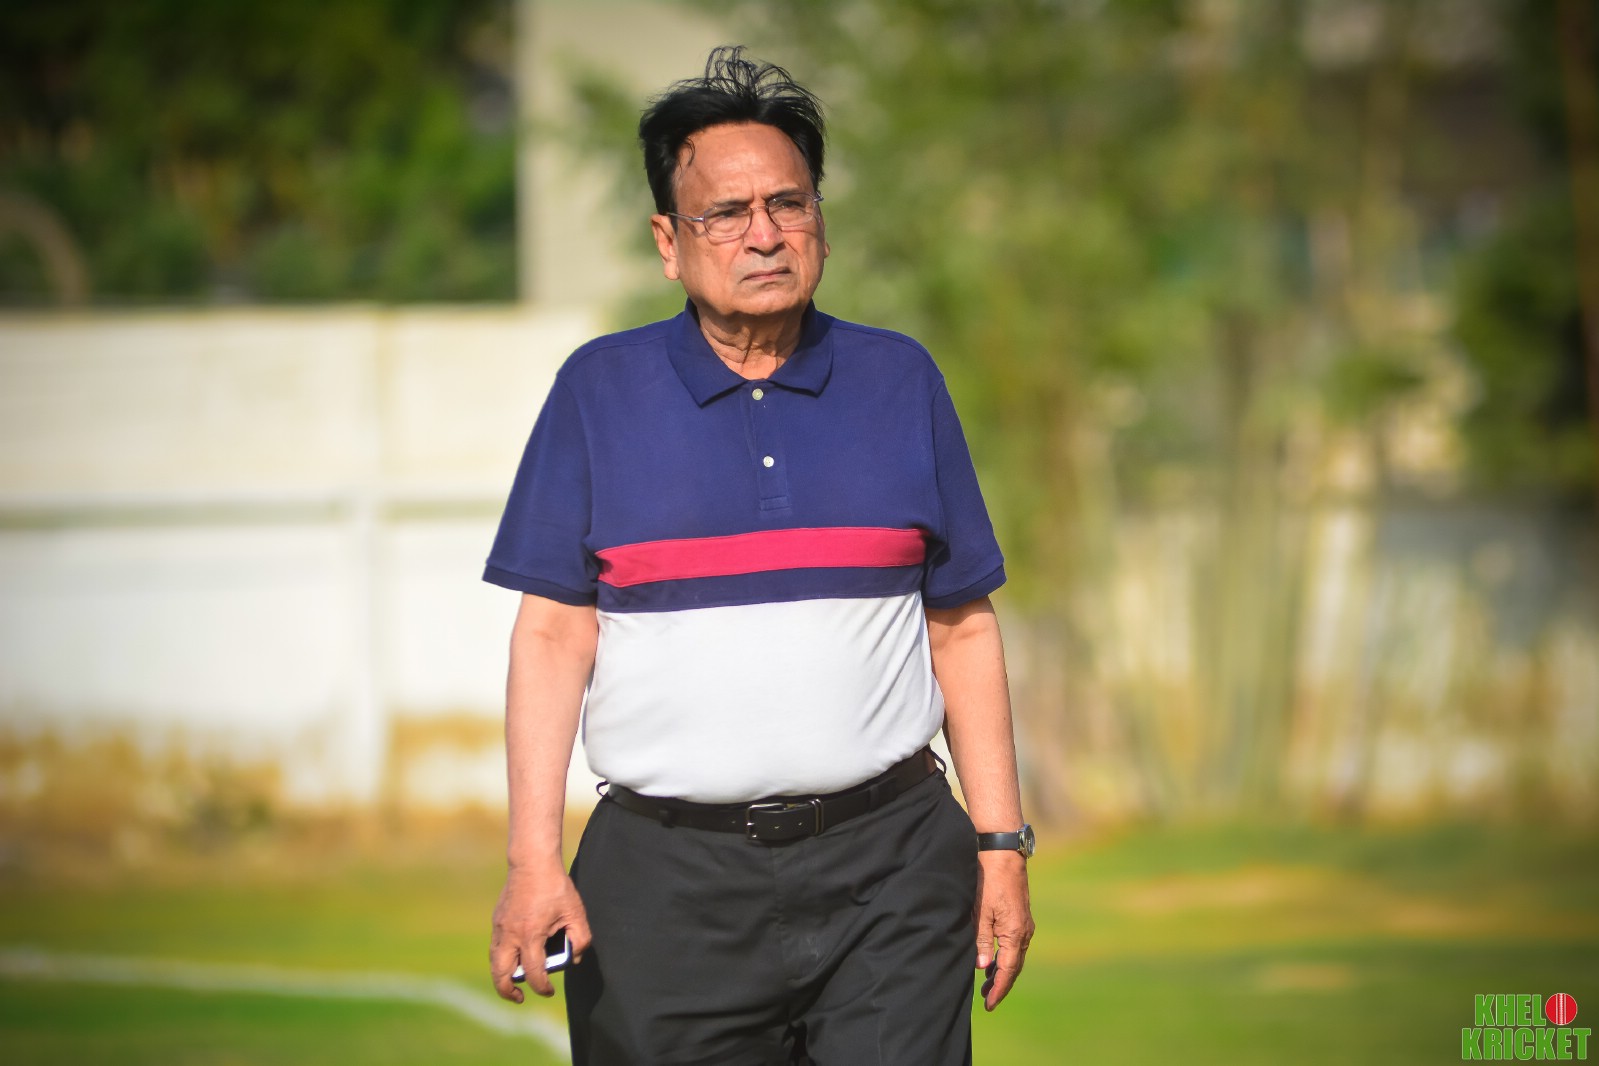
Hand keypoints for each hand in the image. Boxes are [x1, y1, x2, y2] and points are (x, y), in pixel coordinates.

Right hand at [489, 862, 591, 1002]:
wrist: (532, 862)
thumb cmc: (555, 887)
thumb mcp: (576, 912)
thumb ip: (580, 938)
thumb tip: (575, 958)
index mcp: (531, 935)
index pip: (533, 972)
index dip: (542, 987)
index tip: (549, 991)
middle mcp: (511, 935)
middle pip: (501, 974)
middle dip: (508, 991)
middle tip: (519, 997)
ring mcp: (500, 927)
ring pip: (494, 961)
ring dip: (501, 976)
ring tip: (513, 983)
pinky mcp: (497, 920)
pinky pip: (494, 947)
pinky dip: (500, 959)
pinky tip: (512, 959)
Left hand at [973, 850, 1032, 1010]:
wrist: (1003, 853)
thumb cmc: (989, 880)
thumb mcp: (980, 912)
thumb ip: (981, 941)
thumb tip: (983, 967)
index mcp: (1015, 933)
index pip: (1008, 970)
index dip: (998, 989)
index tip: (988, 1004)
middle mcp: (1025, 931)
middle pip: (1014, 966)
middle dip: (1001, 983)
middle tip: (986, 999)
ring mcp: (1025, 923)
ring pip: (1015, 955)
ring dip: (1002, 970)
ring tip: (987, 983)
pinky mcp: (1020, 915)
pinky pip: (1014, 943)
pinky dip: (1005, 956)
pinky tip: (993, 959)